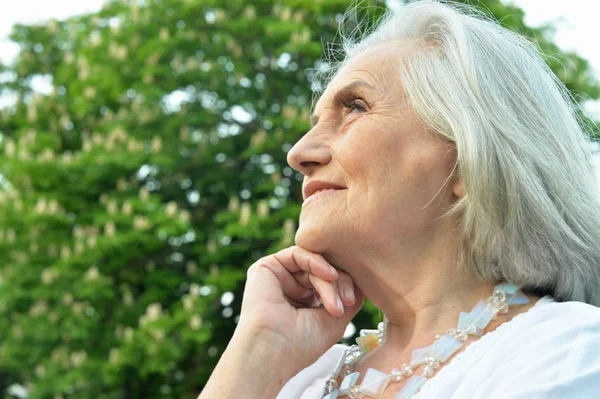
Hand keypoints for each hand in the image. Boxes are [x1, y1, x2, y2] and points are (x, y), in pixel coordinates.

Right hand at [236, 245, 363, 373]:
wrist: (273, 351)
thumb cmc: (301, 345)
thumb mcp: (335, 320)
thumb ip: (349, 299)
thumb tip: (361, 283)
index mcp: (305, 303)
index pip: (330, 283)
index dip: (345, 287)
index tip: (352, 302)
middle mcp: (291, 288)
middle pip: (324, 271)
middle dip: (341, 283)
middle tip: (347, 300)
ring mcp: (279, 277)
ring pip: (314, 264)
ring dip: (331, 279)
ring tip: (335, 300)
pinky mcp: (266, 268)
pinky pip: (298, 253)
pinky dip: (317, 262)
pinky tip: (329, 275)